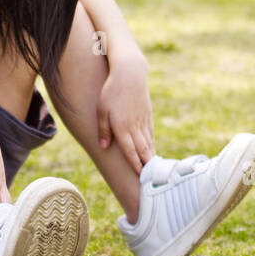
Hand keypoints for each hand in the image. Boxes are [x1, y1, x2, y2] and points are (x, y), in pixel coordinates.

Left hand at [98, 53, 153, 171]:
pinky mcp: (147, 114)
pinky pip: (150, 133)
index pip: (130, 151)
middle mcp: (135, 127)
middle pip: (142, 150)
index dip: (135, 165)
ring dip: (150, 157)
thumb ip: (103, 130)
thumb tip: (103, 147)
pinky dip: (151, 144)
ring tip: (153, 170)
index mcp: (122, 128)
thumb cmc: (110, 92)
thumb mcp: (101, 110)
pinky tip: (152, 150)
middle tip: (151, 180)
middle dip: (146, 166)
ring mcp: (143, 121)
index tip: (139, 177)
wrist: (129, 74)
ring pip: (148, 143)